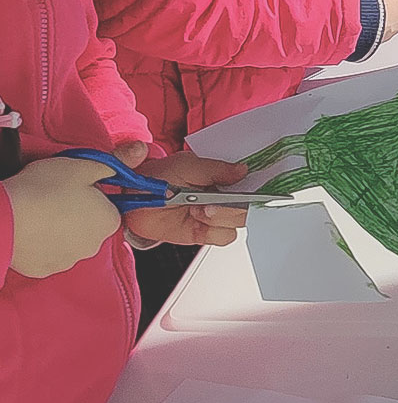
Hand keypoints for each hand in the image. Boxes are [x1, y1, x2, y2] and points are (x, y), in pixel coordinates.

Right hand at [3, 153, 124, 277]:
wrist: (3, 218)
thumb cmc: (45, 188)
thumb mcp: (85, 166)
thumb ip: (117, 161)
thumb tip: (142, 149)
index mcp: (109, 222)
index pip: (109, 207)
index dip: (93, 195)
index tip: (75, 187)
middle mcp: (94, 247)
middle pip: (90, 226)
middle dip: (77, 213)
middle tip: (54, 197)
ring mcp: (67, 262)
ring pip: (68, 241)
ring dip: (58, 230)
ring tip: (38, 212)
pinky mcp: (43, 270)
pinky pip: (47, 254)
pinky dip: (40, 244)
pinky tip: (28, 229)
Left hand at [122, 145, 249, 247]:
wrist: (133, 198)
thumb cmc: (159, 176)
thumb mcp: (188, 165)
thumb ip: (216, 169)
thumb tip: (243, 171)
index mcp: (224, 177)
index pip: (252, 183)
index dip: (259, 188)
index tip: (259, 191)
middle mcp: (224, 197)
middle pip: (249, 207)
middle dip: (234, 207)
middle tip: (212, 203)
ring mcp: (215, 216)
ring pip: (238, 223)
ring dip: (220, 218)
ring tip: (198, 209)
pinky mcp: (204, 233)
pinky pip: (223, 237)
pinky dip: (212, 231)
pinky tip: (196, 220)